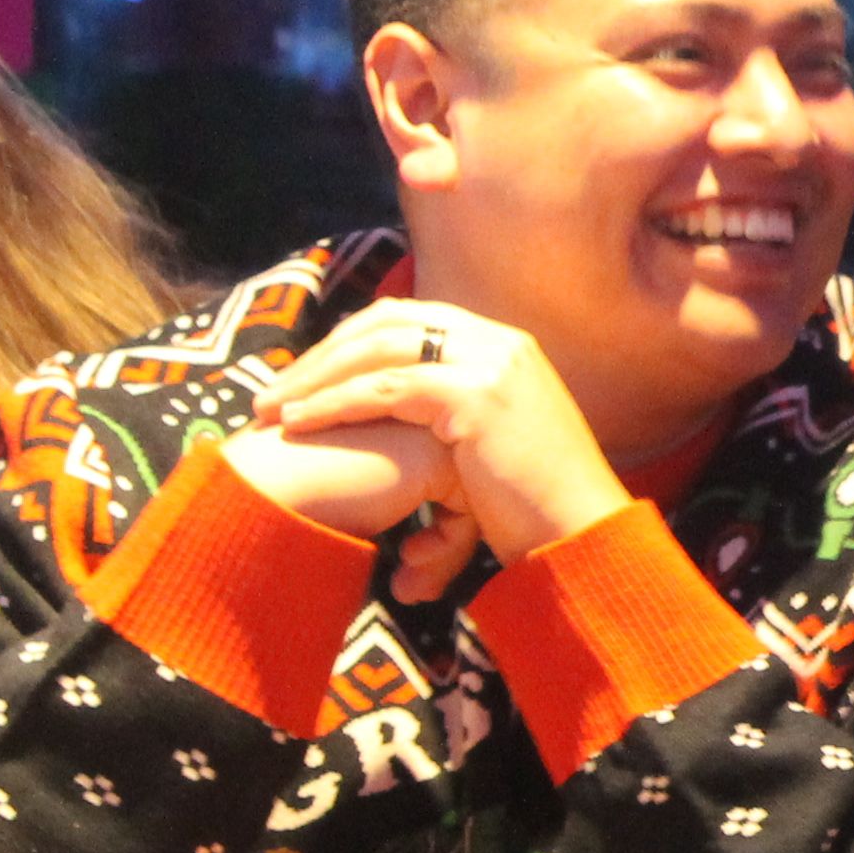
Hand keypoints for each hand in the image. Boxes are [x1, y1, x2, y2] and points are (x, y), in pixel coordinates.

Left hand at [248, 301, 633, 581]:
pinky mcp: (475, 395)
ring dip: (316, 377)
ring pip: (379, 350)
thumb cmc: (539, 506)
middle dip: (322, 355)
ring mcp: (490, 363)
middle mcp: (499, 341)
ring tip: (272, 409)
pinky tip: (299, 423)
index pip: (409, 319)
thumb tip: (408, 422)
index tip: (306, 377)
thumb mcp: (498, 441)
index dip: (349, 342)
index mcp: (504, 345)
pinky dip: (334, 403)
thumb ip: (458, 416)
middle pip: (387, 324)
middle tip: (273, 392)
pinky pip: (385, 389)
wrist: (581, 533)